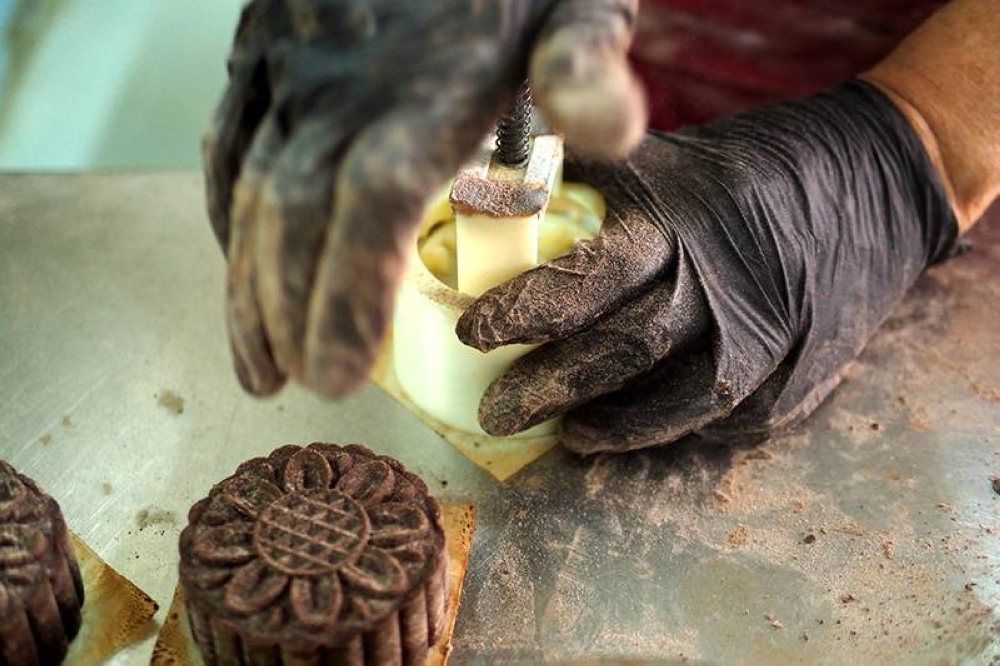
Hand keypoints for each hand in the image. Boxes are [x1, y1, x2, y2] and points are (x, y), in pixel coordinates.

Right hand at [204, 0, 646, 397]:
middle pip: (298, 212)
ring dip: (246, 283)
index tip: (337, 375)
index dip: (348, 292)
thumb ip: (588, 60)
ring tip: (254, 361)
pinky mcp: (261, 49)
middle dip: (287, 310)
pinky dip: (226, 213)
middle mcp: (344, 81)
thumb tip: (611, 130)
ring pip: (251, 187)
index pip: (374, 201)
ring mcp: (290, 64)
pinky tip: (234, 265)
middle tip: (291, 386)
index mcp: (428, 83)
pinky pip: (228, 141)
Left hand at [457, 81, 957, 453]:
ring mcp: (767, 338)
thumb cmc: (745, 172)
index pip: (588, 276)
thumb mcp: (667, 160)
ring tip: (564, 435)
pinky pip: (727, 421)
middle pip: (622, 351)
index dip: (524, 310)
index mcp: (680, 225)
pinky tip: (633, 430)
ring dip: (611, 427)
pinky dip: (674, 430)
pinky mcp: (799, 375)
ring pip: (677, 404)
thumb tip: (500, 202)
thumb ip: (592, 184)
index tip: (472, 333)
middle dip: (549, 387)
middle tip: (495, 413)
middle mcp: (721, 286)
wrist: (869, 186)